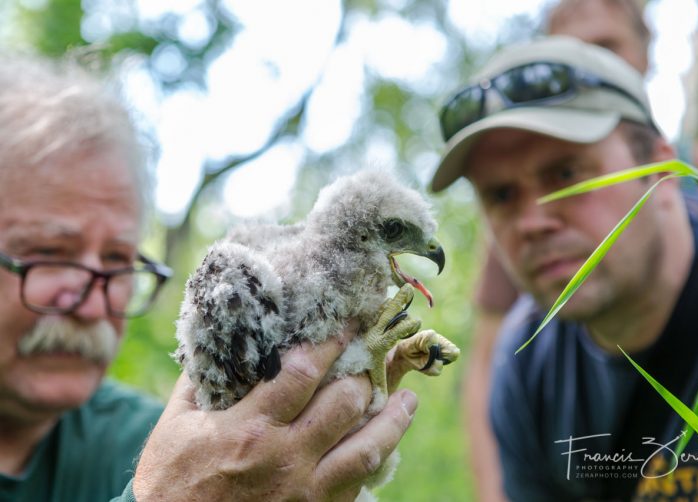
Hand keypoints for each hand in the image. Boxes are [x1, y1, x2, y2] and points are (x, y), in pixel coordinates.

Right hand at [133, 321, 417, 500]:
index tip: (347, 325)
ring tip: (408, 400)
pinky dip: (377, 460)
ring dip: (393, 420)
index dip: (331, 344)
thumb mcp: (175, 427)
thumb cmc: (170, 484)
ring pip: (367, 449)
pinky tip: (385, 445)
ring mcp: (306, 490)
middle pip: (345, 405)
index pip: (303, 373)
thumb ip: (199, 383)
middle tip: (373, 360)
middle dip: (365, 376)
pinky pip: (359, 484)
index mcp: (250, 428)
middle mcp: (285, 457)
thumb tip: (220, 342)